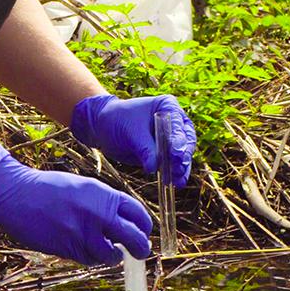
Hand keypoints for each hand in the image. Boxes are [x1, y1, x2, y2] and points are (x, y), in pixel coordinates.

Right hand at [0, 144, 151, 264]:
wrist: (16, 194)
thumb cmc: (48, 188)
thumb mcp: (83, 186)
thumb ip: (104, 202)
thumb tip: (123, 222)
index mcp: (103, 195)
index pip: (138, 214)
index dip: (144, 226)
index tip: (143, 232)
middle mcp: (97, 214)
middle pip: (134, 238)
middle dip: (141, 249)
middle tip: (140, 252)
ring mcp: (83, 233)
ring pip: (110, 255)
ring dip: (112, 257)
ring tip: (108, 253)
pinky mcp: (67, 248)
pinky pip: (88, 260)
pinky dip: (91, 258)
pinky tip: (85, 249)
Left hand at [70, 94, 196, 185]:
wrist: (104, 127)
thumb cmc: (117, 120)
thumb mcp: (131, 133)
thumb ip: (145, 149)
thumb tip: (154, 168)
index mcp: (168, 106)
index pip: (178, 124)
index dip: (179, 139)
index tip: (176, 154)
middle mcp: (174, 121)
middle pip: (186, 140)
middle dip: (183, 156)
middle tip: (178, 168)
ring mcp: (171, 138)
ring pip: (182, 154)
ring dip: (181, 168)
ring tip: (178, 181)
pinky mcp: (164, 153)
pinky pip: (173, 164)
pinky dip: (174, 174)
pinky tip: (176, 183)